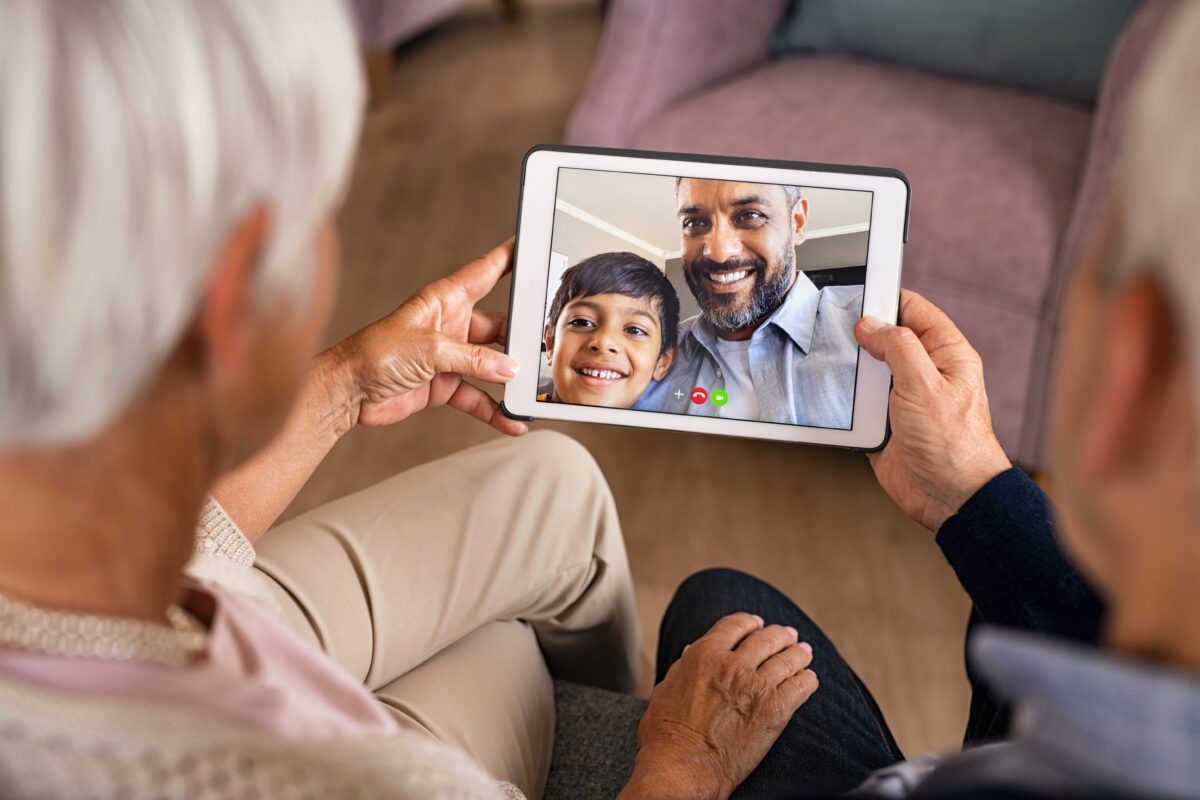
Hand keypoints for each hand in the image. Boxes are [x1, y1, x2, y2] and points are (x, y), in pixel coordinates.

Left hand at [326, 238, 527, 436]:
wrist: (348, 391)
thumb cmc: (375, 353)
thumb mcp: (431, 349)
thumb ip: (474, 359)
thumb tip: (509, 368)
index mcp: (444, 300)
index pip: (485, 272)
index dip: (508, 258)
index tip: (532, 249)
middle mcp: (450, 325)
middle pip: (498, 325)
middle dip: (520, 336)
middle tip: (543, 344)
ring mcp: (449, 356)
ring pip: (491, 364)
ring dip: (508, 379)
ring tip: (530, 389)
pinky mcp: (444, 384)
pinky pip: (478, 396)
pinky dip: (494, 410)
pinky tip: (511, 420)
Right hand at [620, 613, 817, 799]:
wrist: (683, 767)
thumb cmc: (666, 733)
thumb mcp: (666, 689)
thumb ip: (684, 667)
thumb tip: (692, 651)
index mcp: (704, 654)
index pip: (735, 625)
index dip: (750, 622)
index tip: (757, 623)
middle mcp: (733, 664)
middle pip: (766, 638)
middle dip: (780, 635)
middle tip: (789, 635)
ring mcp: (756, 686)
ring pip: (787, 659)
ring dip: (798, 653)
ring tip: (804, 652)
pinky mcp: (775, 711)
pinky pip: (801, 687)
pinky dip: (807, 680)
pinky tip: (808, 679)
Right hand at [855, 290, 1010, 530]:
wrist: (950, 498)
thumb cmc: (954, 444)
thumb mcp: (926, 384)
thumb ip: (898, 347)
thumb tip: (870, 325)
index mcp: (945, 354)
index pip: (914, 310)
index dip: (887, 299)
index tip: (857, 295)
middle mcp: (924, 372)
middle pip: (885, 338)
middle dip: (860, 335)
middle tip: (834, 330)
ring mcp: (903, 398)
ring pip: (867, 370)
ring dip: (850, 370)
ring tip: (830, 363)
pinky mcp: (884, 423)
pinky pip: (858, 402)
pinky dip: (844, 399)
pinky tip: (832, 395)